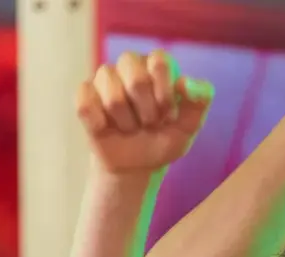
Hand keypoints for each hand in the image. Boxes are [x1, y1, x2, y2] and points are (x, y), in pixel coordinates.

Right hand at [77, 50, 212, 175]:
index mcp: (157, 64)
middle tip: (149, 124)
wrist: (137, 166)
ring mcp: (105, 78)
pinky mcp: (84, 95)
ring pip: (112, 96)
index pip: (160, 62)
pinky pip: (85, 106)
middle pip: (136, 79)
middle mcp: (130, 64)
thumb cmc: (163, 140)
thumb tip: (185, 83)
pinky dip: (99, 124)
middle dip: (147, 113)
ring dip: (126, 123)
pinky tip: (107, 129)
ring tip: (130, 128)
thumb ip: (199, 101)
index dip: (165, 95)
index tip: (168, 115)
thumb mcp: (188, 126)